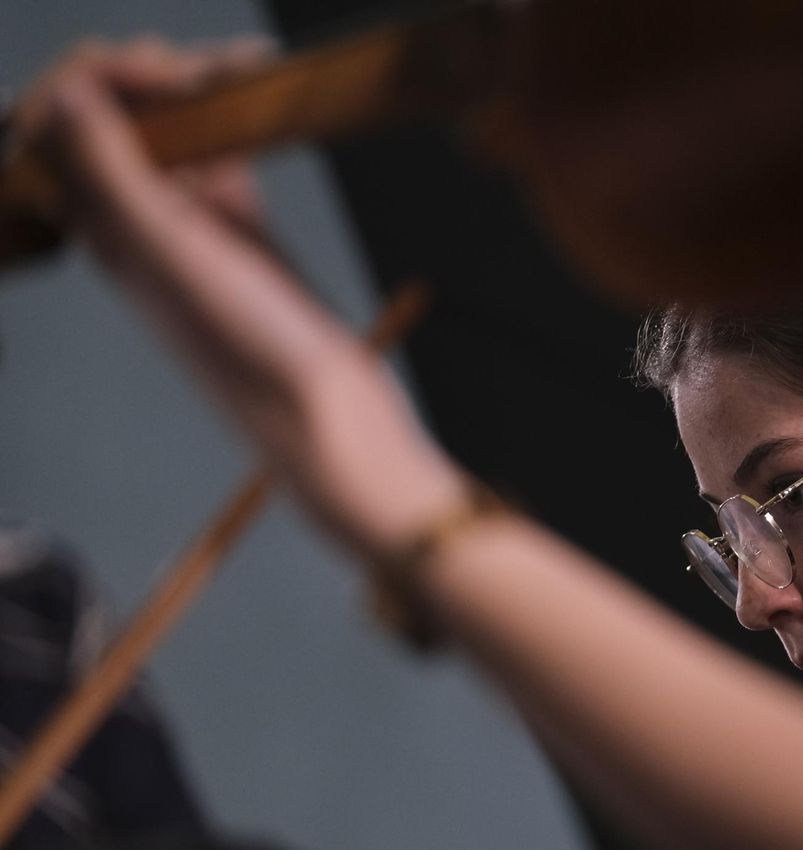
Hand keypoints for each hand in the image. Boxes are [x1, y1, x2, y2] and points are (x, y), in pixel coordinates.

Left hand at [30, 37, 469, 561]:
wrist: (331, 419)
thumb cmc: (255, 358)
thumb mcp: (175, 260)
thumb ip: (113, 178)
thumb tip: (65, 99)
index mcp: (107, 238)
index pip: (67, 134)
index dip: (101, 83)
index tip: (164, 71)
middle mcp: (142, 234)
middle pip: (117, 126)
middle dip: (152, 78)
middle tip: (207, 71)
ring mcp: (196, 237)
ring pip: (175, 139)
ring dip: (201, 93)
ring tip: (248, 72)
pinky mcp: (249, 243)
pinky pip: (224, 166)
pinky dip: (239, 127)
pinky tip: (263, 105)